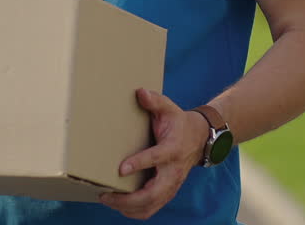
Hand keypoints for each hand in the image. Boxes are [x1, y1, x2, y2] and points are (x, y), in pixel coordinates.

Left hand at [99, 89, 208, 219]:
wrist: (199, 138)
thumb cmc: (178, 122)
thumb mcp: (169, 108)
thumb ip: (155, 101)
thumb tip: (140, 92)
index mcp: (173, 149)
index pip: (156, 158)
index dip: (140, 164)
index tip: (121, 169)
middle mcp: (173, 171)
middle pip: (153, 192)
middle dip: (129, 197)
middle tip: (105, 194)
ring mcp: (172, 184)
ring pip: (152, 204)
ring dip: (129, 207)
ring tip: (107, 200)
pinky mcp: (168, 191)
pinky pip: (153, 208)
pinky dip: (136, 211)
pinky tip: (119, 207)